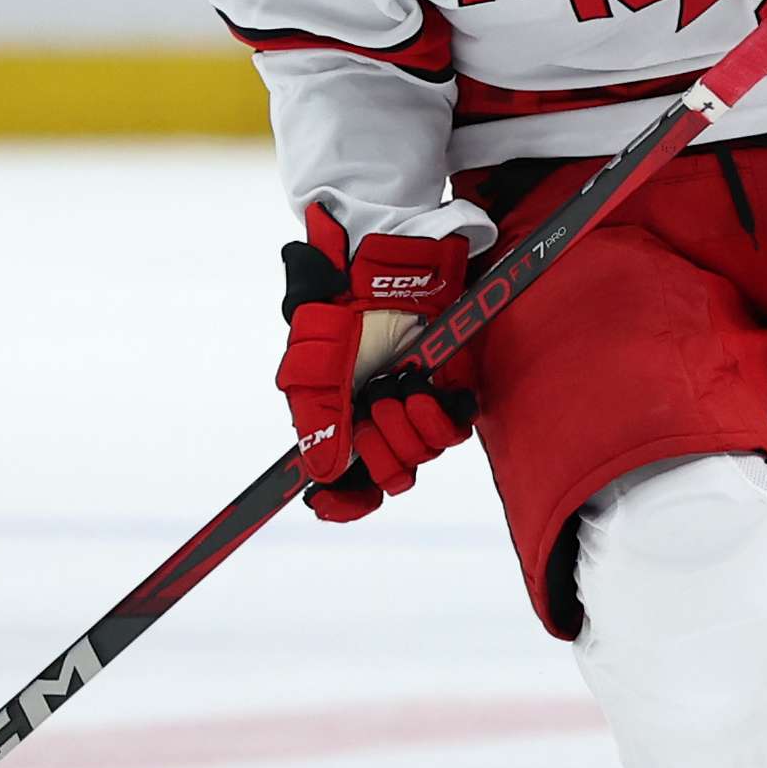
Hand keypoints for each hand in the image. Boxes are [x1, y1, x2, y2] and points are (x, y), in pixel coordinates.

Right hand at [275, 207, 477, 522]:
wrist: (385, 265)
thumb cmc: (342, 307)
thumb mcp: (316, 366)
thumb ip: (318, 422)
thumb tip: (323, 475)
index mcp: (337, 417)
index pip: (343, 480)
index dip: (342, 500)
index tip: (333, 503)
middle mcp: (375, 417)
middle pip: (386, 475)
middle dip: (382, 449)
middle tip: (375, 407)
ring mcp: (411, 405)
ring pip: (419, 457)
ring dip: (409, 427)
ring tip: (400, 387)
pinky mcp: (446, 390)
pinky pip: (451, 432)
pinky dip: (439, 417)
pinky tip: (427, 391)